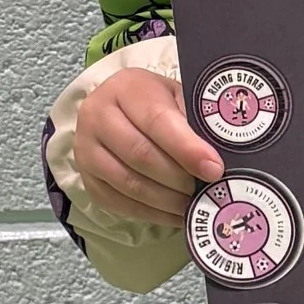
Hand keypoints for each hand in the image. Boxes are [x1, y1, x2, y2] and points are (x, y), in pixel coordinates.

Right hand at [72, 65, 221, 225]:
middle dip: (179, 178)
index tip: (214, 169)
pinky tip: (175, 215)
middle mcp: (96, 116)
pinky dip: (152, 214)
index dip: (187, 148)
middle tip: (206, 189)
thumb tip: (216, 159)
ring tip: (193, 204)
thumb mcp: (176, 98)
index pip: (156, 120)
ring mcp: (86, 149)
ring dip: (167, 200)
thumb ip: (193, 121)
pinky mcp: (88, 179)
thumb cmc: (157, 103)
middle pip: (140, 154)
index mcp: (123, 89)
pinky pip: (120, 203)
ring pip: (129, 183)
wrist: (119, 111)